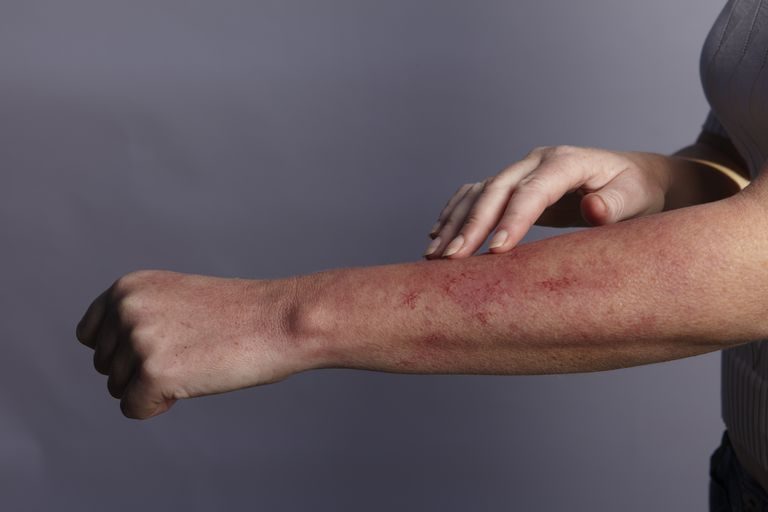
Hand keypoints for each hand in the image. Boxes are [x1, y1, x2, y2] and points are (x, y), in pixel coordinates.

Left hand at [75, 270, 303, 418]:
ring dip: (153, 386)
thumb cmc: (240, 314)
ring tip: (197, 362)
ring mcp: (137, 340)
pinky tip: (195, 380)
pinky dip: (160, 405)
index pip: (91, 336)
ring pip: (118, 389)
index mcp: (128, 286)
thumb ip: (138, 316)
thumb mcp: (176, 298)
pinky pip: (134, 409)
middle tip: (190, 352)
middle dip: (140, 369)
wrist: (280, 320)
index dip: (124, 349)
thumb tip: (107, 358)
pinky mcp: (152, 373)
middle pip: (104, 366)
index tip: (164, 344)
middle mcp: (125, 308)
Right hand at [423, 145, 672, 258]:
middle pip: (496, 189)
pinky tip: (438, 235)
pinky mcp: (512, 184)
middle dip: (473, 225)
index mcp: (566, 161)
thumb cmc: (637, 191)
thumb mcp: (637, 198)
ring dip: (455, 222)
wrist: (632, 178)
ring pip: (479, 192)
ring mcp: (521, 170)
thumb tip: (593, 209)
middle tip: (454, 258)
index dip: (512, 218)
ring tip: (435, 254)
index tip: (496, 250)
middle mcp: (537, 161)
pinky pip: (475, 194)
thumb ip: (616, 204)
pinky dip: (455, 213)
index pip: (532, 190)